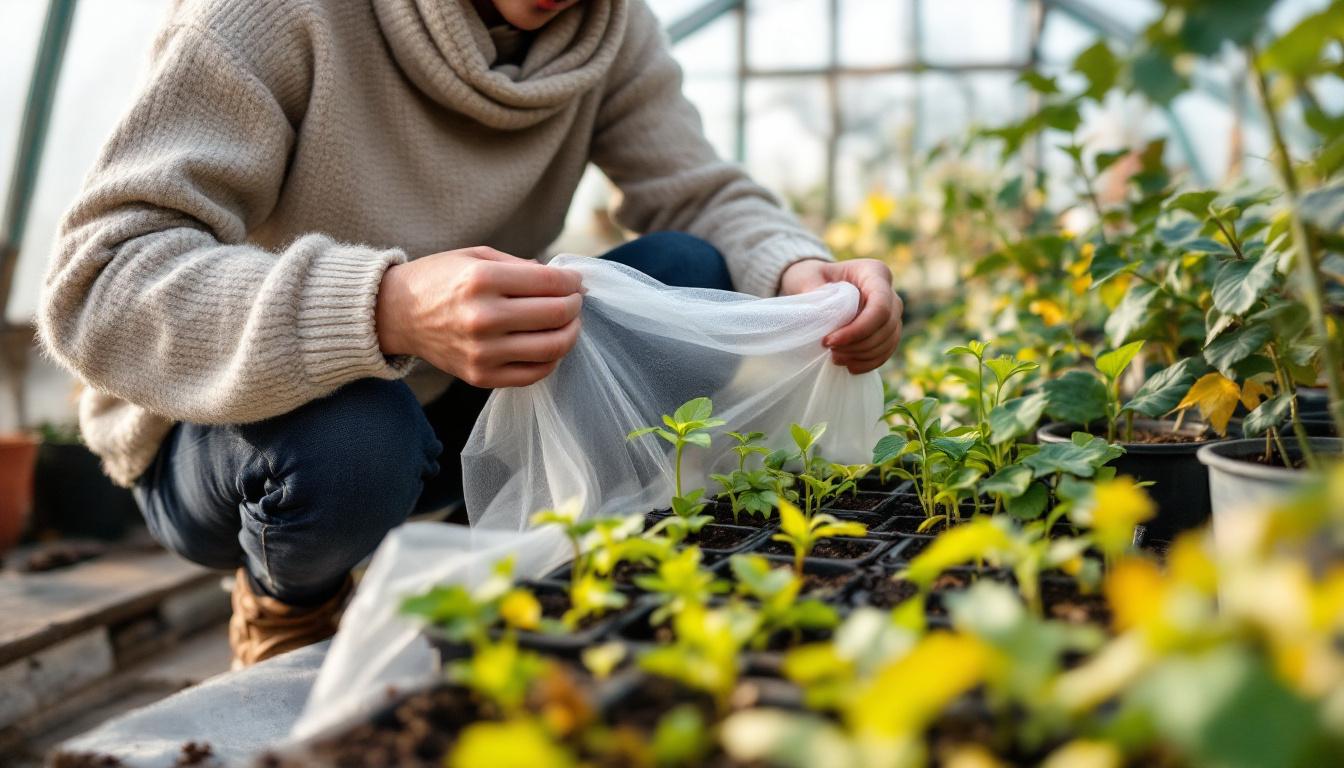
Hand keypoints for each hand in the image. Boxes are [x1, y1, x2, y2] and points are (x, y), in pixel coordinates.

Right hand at [376, 246, 583, 387]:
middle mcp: (483, 317)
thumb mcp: (477, 257)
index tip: (576, 281)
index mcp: (482, 280)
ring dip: (570, 333)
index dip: (572, 281)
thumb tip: (565, 280)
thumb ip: (521, 266)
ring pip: (552, 347)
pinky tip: (549, 345)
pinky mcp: (480, 376)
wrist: (396, 315)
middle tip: (575, 300)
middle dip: (575, 305)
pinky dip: (551, 360)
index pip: (549, 282)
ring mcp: (482, 351)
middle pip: (556, 315)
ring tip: (568, 323)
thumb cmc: (439, 280)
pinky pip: (533, 374)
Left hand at [778, 258, 902, 373]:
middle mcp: (889, 292)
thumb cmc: (813, 277)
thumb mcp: (806, 276)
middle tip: (829, 350)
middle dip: (858, 344)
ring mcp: (892, 313)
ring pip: (889, 341)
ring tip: (835, 358)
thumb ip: (812, 288)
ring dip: (862, 355)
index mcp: (874, 273)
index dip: (858, 329)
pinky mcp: (888, 331)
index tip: (829, 341)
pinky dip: (869, 362)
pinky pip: (886, 351)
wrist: (819, 284)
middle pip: (886, 326)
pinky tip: (849, 366)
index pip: (880, 306)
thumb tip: (820, 310)